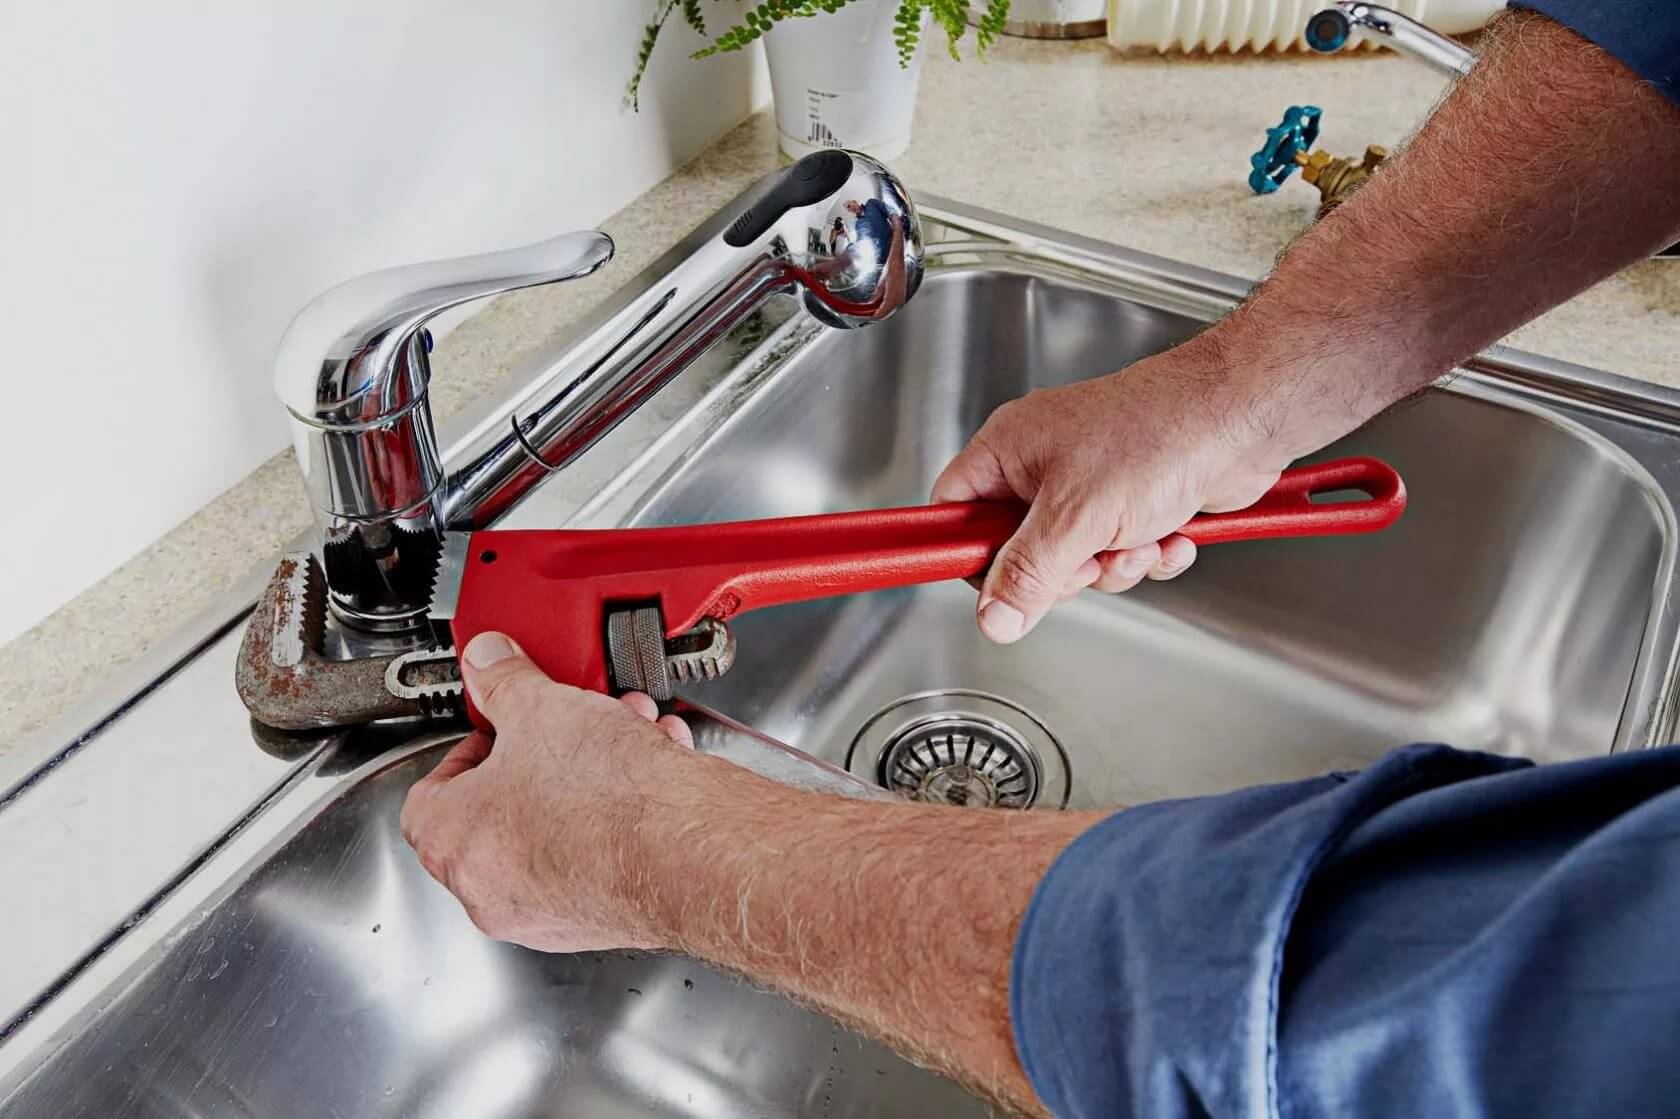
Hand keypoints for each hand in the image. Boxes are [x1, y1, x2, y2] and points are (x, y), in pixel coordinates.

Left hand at [399, 631, 702, 952]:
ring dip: (587, 781)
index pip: (429, 792)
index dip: (468, 748)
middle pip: (500, 810)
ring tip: (623, 741)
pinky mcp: (596, 920)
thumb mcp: (540, 707)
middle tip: (566, 728)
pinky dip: (616, 818)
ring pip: (553, 831)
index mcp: (452, 840)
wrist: (686, 851)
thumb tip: (486, 663)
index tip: (500, 727)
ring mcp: (543, 913)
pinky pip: (594, 858)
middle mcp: (487, 890)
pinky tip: (649, 775)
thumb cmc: (605, 800)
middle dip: (543, 758)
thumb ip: (501, 680)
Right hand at [933, 342, 1286, 643]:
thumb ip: (1028, 573)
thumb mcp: (1077, 516)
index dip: (966, 554)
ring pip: (1075, 560)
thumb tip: (995, 616)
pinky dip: (1148, 555)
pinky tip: (1170, 535)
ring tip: (1139, 541)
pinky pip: (1121, 553)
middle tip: (1086, 556)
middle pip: (1018, 550)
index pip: (955, 512)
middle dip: (1064, 570)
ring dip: (1113, 566)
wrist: (1244, 417)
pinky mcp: (1135, 502)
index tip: (990, 587)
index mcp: (1010, 450)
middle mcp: (1044, 465)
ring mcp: (1091, 484)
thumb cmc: (1163, 431)